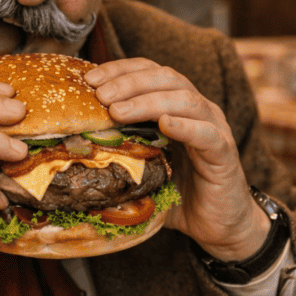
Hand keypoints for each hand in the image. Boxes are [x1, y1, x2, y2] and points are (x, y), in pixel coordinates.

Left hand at [85, 59, 269, 259]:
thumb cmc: (178, 194)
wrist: (217, 225)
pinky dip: (186, 126)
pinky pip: (207, 134)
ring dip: (148, 101)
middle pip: (166, 78)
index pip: (149, 72)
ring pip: (185, 100)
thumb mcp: (142, 169)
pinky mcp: (224, 154)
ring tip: (118, 111)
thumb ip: (117, 155)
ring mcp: (214, 128)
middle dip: (129, 82)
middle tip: (100, 94)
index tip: (91, 79)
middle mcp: (198, 110)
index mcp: (176, 106)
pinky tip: (165, 124)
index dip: (121, 70)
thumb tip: (70, 156)